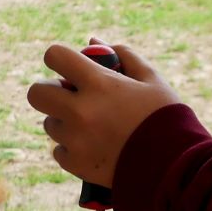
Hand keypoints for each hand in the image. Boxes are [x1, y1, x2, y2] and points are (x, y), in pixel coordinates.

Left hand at [27, 42, 180, 187]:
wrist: (175, 168)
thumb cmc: (167, 118)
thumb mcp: (152, 80)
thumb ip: (123, 56)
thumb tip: (93, 42)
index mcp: (99, 84)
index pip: (54, 56)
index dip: (60, 58)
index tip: (70, 67)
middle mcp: (81, 111)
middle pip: (36, 92)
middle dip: (50, 91)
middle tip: (71, 97)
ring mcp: (76, 140)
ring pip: (50, 123)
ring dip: (65, 122)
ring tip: (94, 127)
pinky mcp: (76, 165)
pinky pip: (59, 151)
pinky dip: (73, 149)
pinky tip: (96, 147)